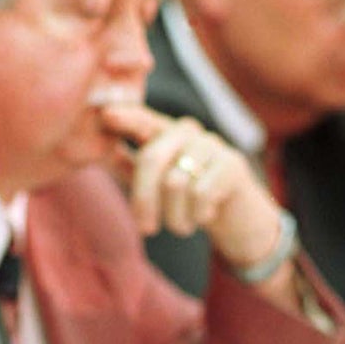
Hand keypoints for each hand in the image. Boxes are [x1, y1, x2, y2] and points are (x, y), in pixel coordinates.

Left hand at [100, 104, 279, 267]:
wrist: (239, 218)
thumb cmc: (189, 199)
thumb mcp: (157, 183)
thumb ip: (133, 167)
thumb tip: (105, 153)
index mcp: (165, 134)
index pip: (143, 120)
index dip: (126, 117)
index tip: (106, 114)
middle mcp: (188, 132)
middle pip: (152, 158)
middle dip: (143, 199)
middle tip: (145, 229)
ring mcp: (212, 145)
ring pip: (174, 182)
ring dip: (174, 216)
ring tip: (182, 226)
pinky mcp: (232, 164)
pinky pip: (199, 193)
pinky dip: (197, 215)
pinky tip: (205, 217)